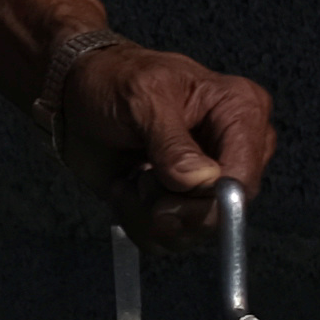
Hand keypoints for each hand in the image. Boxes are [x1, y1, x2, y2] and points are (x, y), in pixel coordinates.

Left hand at [57, 35, 276, 238]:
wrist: (75, 97)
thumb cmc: (113, 81)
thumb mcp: (142, 99)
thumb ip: (172, 142)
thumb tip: (201, 180)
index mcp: (240, 111)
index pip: (244, 177)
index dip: (209, 198)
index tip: (167, 194)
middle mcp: (232, 150)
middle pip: (223, 213)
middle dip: (173, 207)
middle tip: (140, 180)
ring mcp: (207, 181)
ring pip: (192, 232)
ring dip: (148, 214)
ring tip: (131, 177)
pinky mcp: (180, 203)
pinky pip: (167, 238)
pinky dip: (137, 220)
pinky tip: (126, 188)